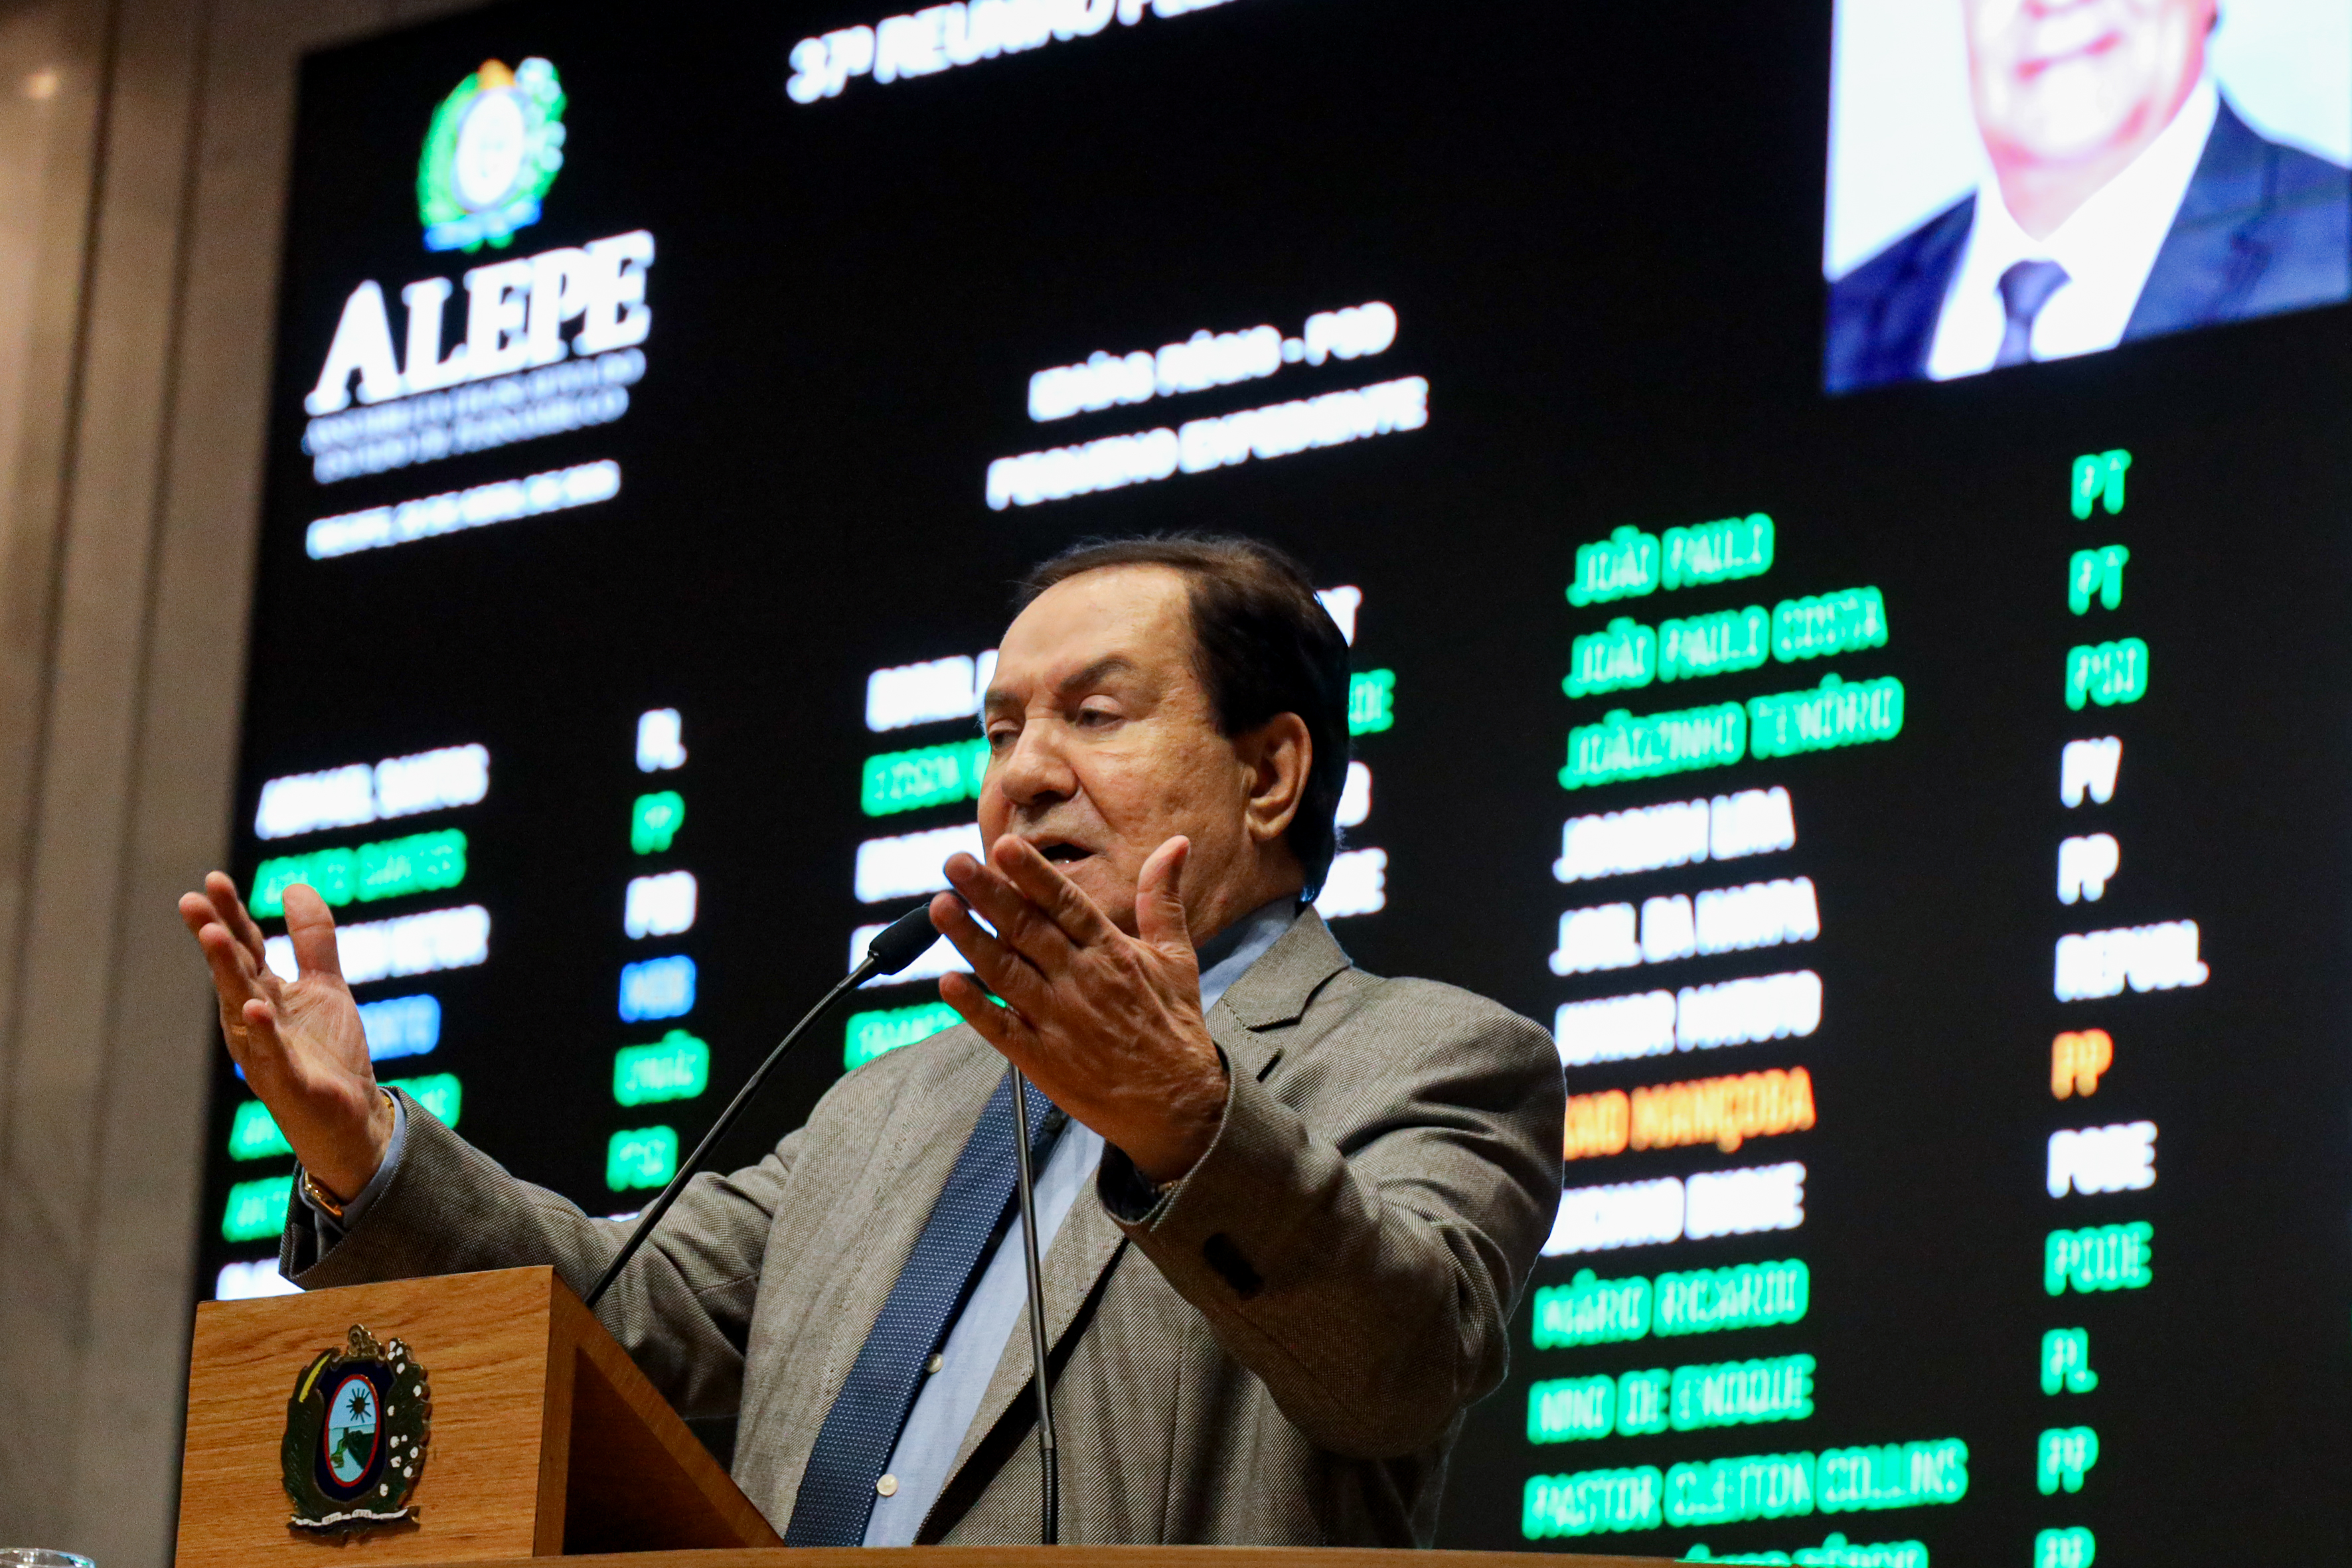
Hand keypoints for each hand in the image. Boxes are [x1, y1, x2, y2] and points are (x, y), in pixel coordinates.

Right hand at [178, 873, 390, 1200]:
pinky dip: (263, 1031)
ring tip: (216, 937)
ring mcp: (266, 1051)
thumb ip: (311, 940)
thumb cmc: (328, 1052)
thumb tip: (294, 886)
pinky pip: (272, 1054)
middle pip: (233, 973)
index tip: (212, 880)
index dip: (229, 915)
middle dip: (214, 938)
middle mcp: (255, 1021)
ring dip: (228, 974)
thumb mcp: (325, 986)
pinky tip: (256, 1007)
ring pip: (242, 1008)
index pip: (244, 949)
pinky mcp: (288, 1082)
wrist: (352, 1116)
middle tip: (191, 902)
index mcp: (263, 995)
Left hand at [930, 835, 1227, 1184]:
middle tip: (954, 863)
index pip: (1066, 903)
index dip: (1033, 874)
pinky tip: (947, 983)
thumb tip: (1175, 844)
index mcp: (1112, 952)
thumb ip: (1162, 899)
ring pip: (1005, 972)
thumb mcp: (1177, 957)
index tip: (1003, 845)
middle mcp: (1081, 981)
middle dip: (988, 894)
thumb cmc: (1173, 1026)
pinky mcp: (1041, 1058)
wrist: (1177, 1106)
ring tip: (939, 907)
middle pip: (1026, 929)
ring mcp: (1058, 1021)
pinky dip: (974, 1006)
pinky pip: (1000, 1028)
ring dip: (970, 939)